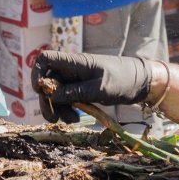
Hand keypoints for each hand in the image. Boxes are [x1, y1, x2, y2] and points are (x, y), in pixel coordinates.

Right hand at [32, 51, 153, 123]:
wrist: (141, 83)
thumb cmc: (123, 80)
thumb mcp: (100, 88)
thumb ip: (76, 92)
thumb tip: (52, 96)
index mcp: (74, 62)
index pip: (45, 59)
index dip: (37, 73)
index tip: (40, 90)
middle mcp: (71, 70)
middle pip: (47, 82)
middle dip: (47, 101)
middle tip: (54, 119)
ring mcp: (75, 80)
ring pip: (55, 93)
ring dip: (58, 108)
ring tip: (72, 120)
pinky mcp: (80, 90)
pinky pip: (66, 99)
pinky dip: (67, 109)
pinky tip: (76, 118)